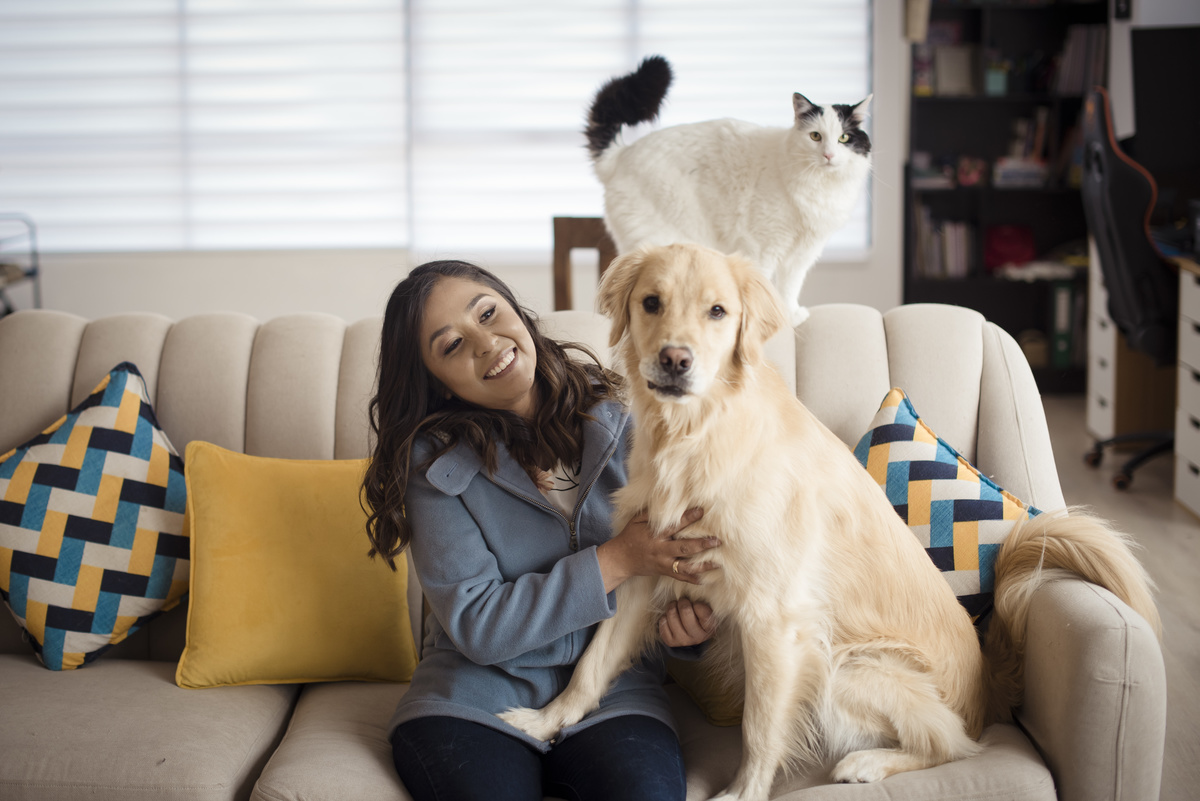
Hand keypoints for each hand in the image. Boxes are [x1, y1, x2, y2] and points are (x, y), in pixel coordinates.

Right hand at [596, 507, 719, 592]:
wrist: (620, 559)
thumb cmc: (630, 536)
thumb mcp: (636, 520)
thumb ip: (652, 513)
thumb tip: (668, 503)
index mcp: (654, 535)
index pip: (674, 525)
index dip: (688, 518)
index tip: (702, 511)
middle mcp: (660, 550)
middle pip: (683, 548)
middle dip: (701, 545)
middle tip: (717, 541)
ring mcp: (663, 563)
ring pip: (684, 567)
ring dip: (702, 566)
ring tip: (717, 563)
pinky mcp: (664, 572)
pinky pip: (679, 578)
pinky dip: (692, 579)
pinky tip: (705, 579)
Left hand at [659, 598, 715, 647]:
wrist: (692, 636)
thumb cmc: (699, 619)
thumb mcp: (707, 612)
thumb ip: (703, 603)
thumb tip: (692, 589)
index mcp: (709, 628)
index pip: (702, 610)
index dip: (697, 603)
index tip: (696, 604)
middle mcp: (697, 637)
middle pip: (685, 611)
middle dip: (683, 602)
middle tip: (683, 601)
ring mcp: (683, 641)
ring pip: (672, 615)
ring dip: (672, 606)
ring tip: (675, 606)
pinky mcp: (670, 642)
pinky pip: (663, 622)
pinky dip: (664, 616)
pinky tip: (670, 617)